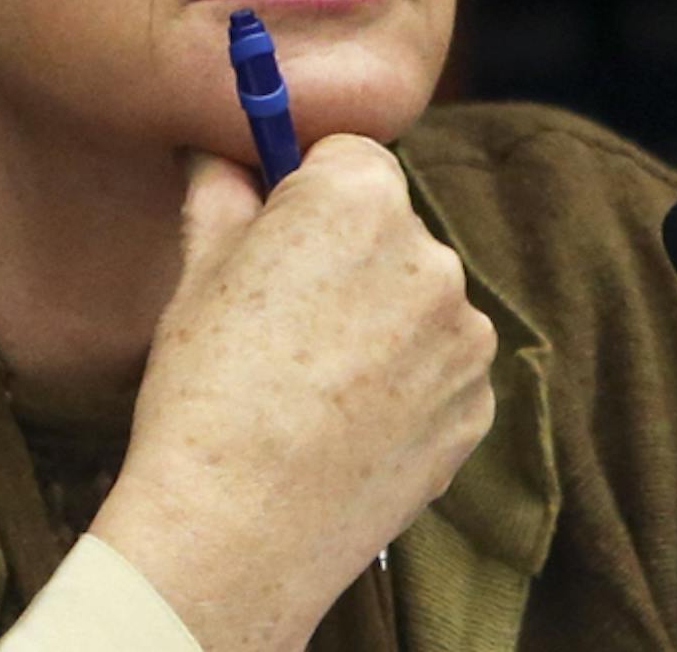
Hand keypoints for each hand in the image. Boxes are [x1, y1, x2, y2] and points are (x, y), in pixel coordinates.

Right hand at [89, 135, 495, 651]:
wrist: (236, 528)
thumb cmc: (205, 384)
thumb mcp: (198, 265)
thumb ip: (220, 186)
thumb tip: (222, 149)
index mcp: (357, 198)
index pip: (347, 152)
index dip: (305, 185)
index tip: (274, 226)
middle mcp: (430, 253)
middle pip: (386, 223)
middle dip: (342, 250)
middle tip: (279, 309)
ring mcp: (464, 335)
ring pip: (415, 294)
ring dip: (378, 313)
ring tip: (309, 374)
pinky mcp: (478, 406)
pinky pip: (438, 363)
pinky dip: (403, 377)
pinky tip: (344, 415)